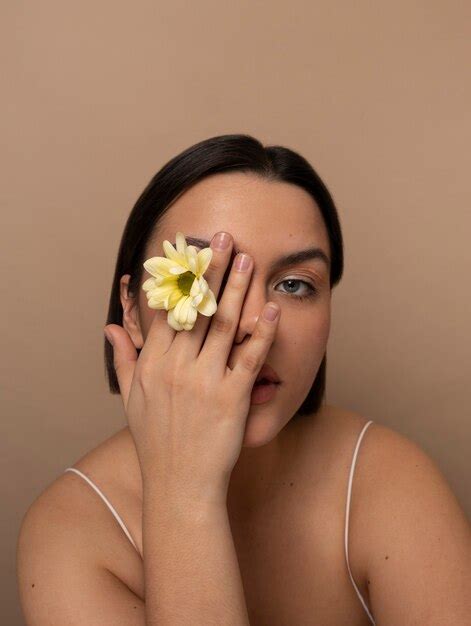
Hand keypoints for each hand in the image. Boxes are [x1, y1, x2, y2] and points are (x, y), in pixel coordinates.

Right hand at [104, 232, 280, 507]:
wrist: (180, 486)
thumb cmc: (156, 442)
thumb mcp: (132, 399)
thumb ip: (125, 358)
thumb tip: (110, 326)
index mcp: (153, 364)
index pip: (166, 309)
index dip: (177, 276)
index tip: (187, 250)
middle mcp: (177, 367)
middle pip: (197, 308)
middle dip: (211, 270)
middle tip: (225, 238)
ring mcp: (205, 381)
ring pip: (224, 325)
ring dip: (237, 289)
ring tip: (248, 259)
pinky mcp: (232, 398)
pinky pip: (250, 358)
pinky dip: (262, 333)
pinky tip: (271, 309)